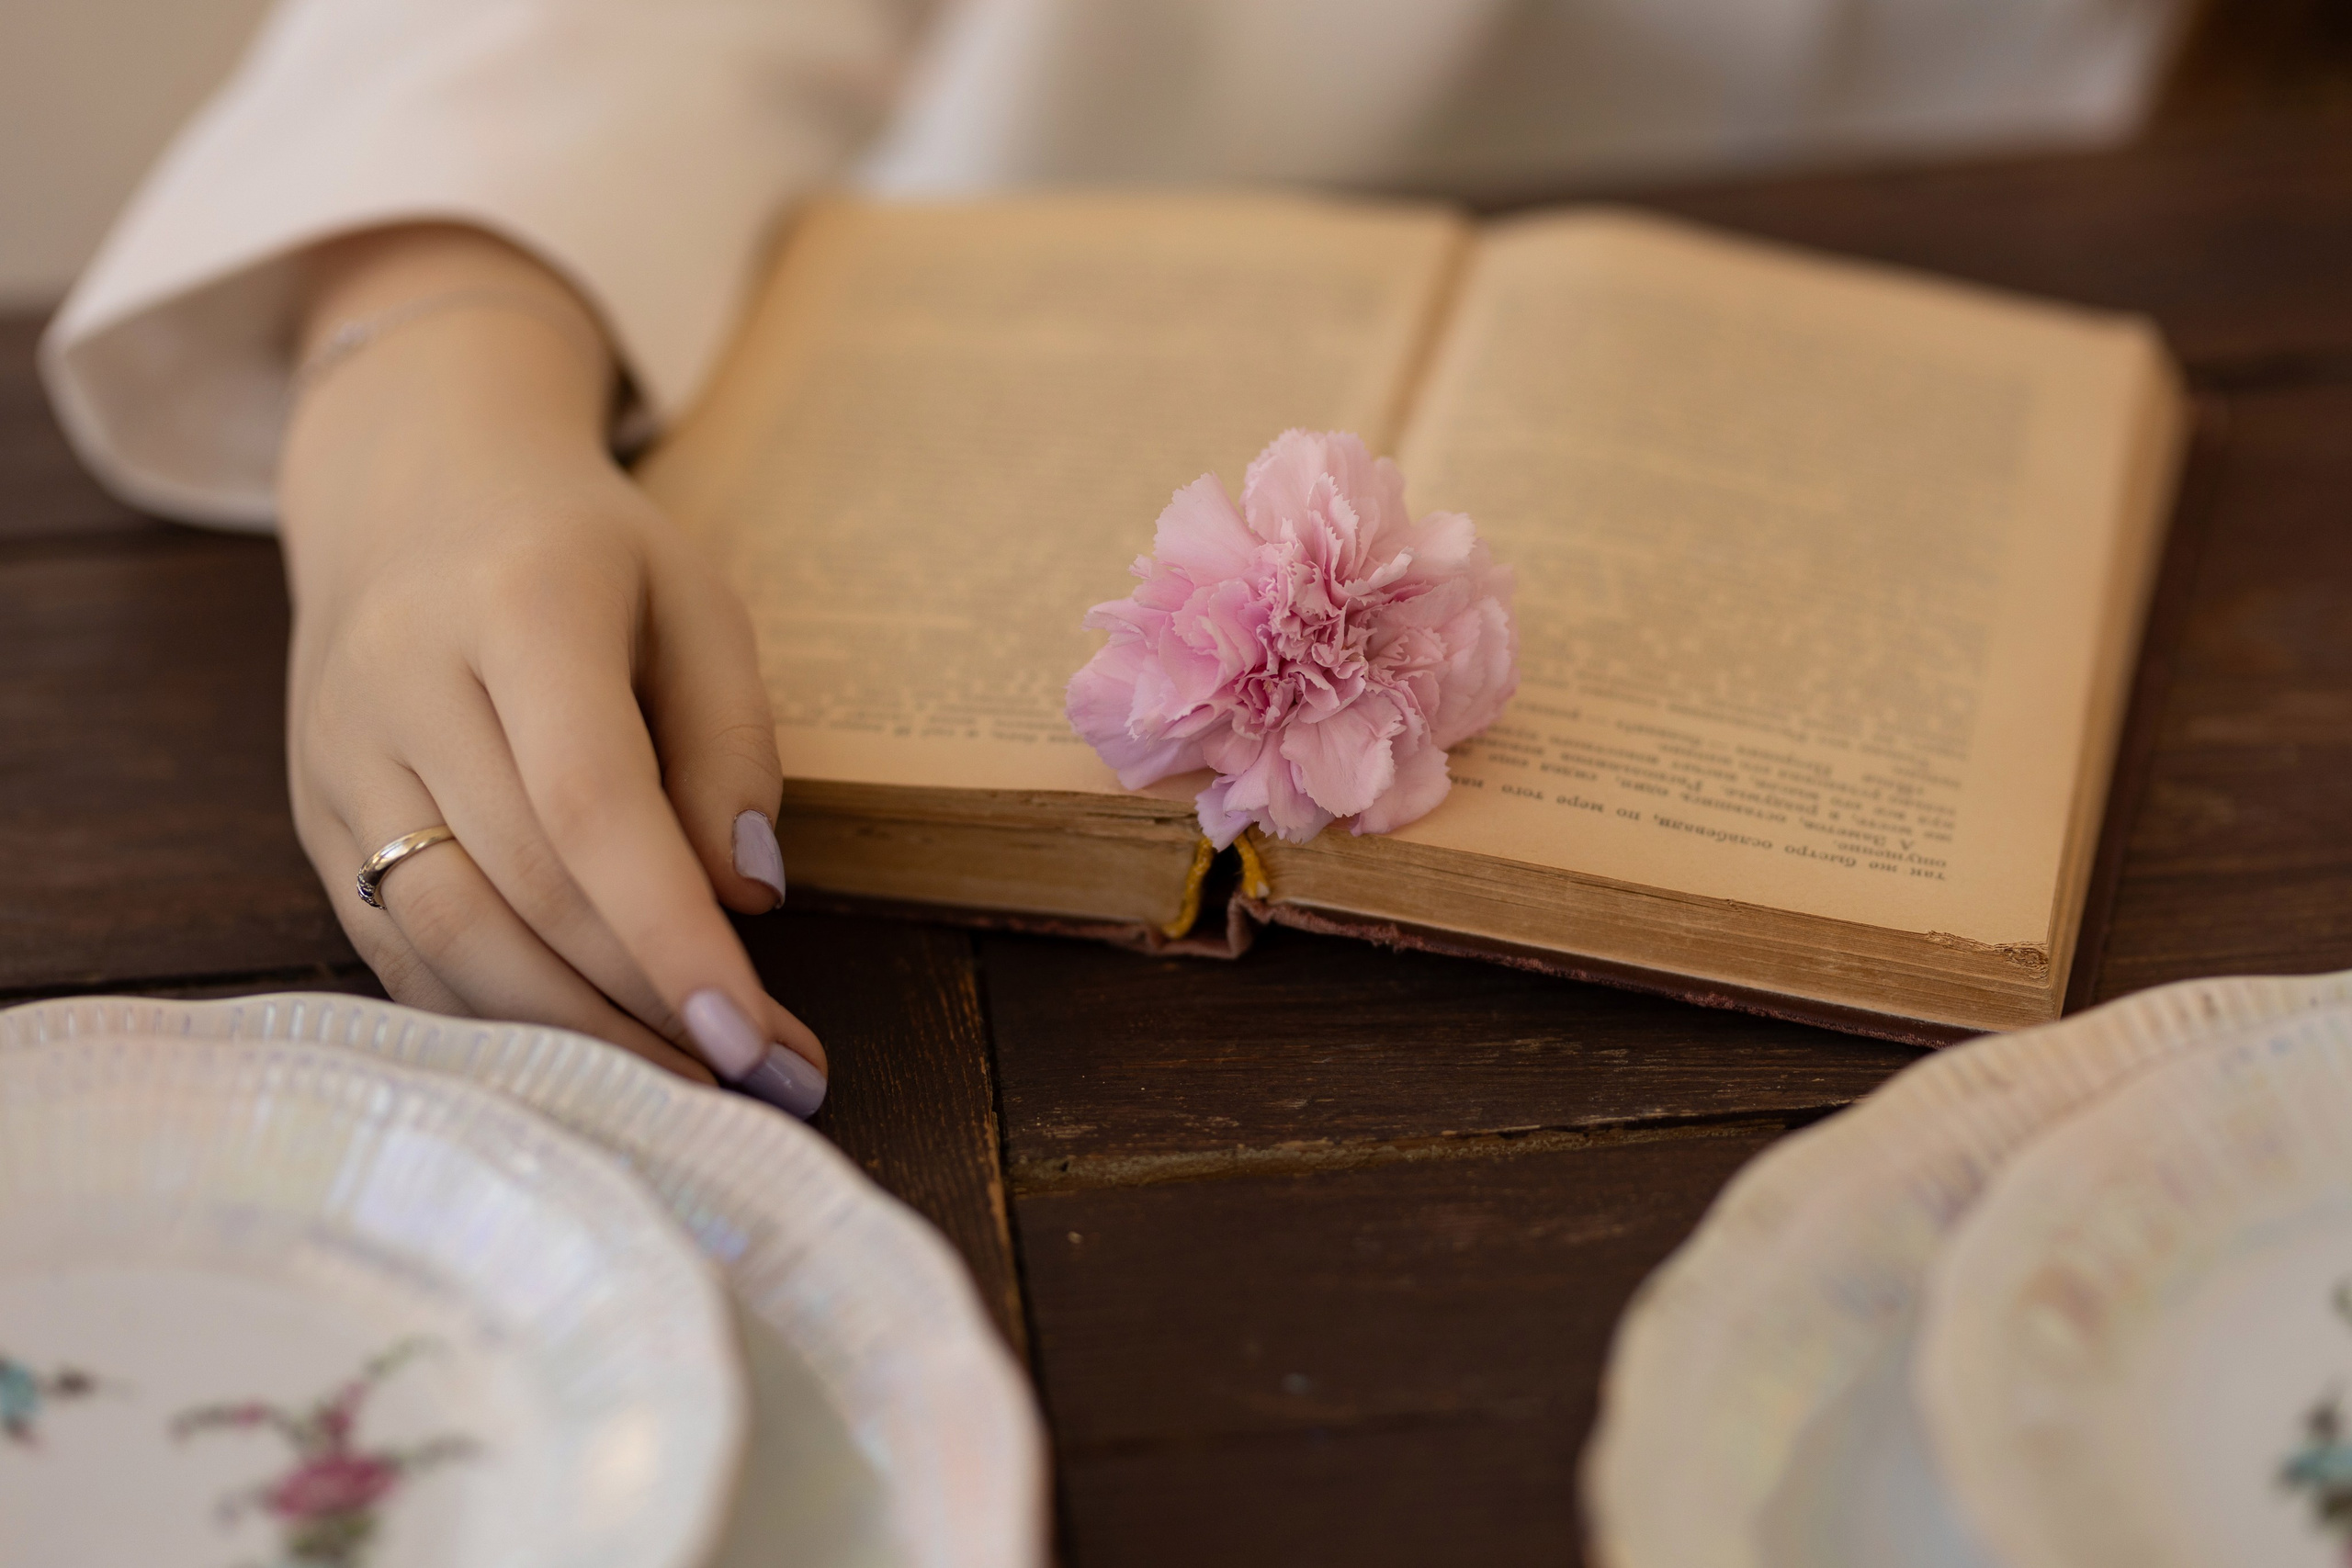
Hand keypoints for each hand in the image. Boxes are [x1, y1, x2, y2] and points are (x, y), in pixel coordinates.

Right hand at [277, 226, 824, 1113]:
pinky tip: (585, 1054)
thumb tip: (748, 896)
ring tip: (687, 1090)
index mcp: (516, 606)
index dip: (667, 934)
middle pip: (523, 889)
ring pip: (445, 939)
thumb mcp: (695, 601)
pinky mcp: (312, 815)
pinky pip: (396, 948)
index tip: (753, 1036)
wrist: (410, 488)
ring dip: (573, 1037)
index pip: (590, 803)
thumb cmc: (583, 551)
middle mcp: (402, 684)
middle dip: (647, 1006)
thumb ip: (732, 744)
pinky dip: (493, 1017)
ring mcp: (338, 756)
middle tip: (764, 1082)